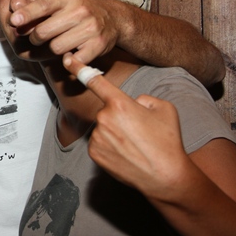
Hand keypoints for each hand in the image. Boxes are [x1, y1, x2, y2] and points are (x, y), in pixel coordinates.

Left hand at [10, 0, 118, 63]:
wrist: (113, 18)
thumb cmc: (80, 11)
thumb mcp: (63, 2)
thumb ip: (40, 10)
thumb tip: (15, 22)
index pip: (43, 6)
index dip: (27, 14)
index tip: (14, 20)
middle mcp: (80, 11)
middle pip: (43, 32)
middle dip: (36, 38)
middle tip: (39, 38)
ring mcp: (90, 28)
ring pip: (55, 48)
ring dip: (52, 49)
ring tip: (58, 43)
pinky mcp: (98, 45)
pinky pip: (73, 60)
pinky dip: (68, 60)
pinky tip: (71, 52)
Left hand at [63, 53, 191, 200]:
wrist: (165, 177)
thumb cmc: (167, 141)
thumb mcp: (164, 109)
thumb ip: (144, 99)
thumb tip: (133, 103)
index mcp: (120, 104)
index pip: (95, 81)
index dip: (79, 68)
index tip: (68, 59)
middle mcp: (104, 118)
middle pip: (108, 111)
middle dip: (120, 117)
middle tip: (139, 132)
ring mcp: (97, 137)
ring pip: (104, 127)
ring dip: (115, 133)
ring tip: (135, 145)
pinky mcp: (94, 153)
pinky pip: (100, 142)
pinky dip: (111, 146)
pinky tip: (126, 154)